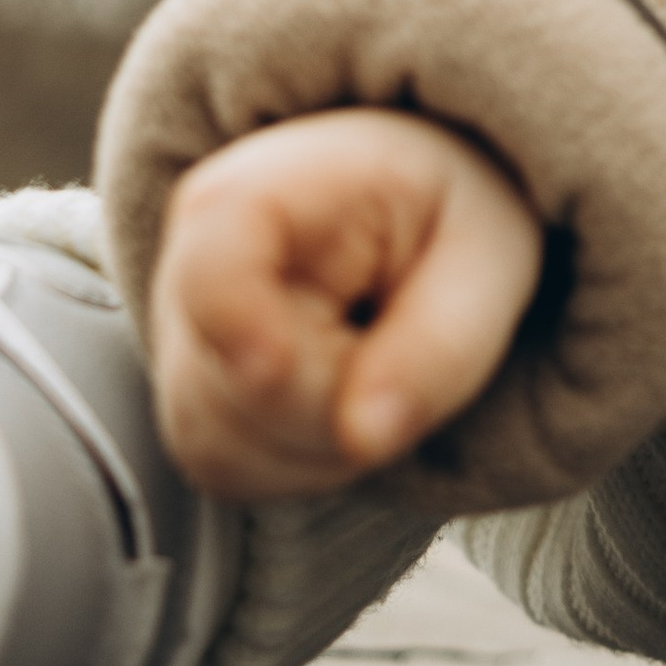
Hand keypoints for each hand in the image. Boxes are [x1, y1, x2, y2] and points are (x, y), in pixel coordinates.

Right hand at [150, 109, 543, 499]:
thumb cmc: (451, 211)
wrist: (415, 207)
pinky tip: (347, 400)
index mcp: (252, 193)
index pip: (209, 275)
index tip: (288, 365)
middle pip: (232, 395)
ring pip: (225, 450)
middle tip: (411, 338)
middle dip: (339, 406)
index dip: (245, 334)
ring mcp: (178, 341)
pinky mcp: (189, 401)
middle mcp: (189, 269)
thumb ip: (439, 345)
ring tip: (382, 364)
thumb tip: (364, 440)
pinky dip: (304, 464)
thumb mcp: (486, 252)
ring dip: (326, 445)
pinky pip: (228, 473)